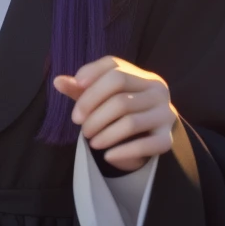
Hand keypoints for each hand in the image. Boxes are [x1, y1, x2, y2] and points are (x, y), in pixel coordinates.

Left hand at [52, 55, 176, 172]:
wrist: (150, 134)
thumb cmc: (121, 110)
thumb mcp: (100, 96)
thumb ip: (80, 89)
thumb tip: (57, 81)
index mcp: (141, 75)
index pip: (114, 69)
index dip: (91, 78)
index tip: (76, 91)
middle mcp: (157, 90)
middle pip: (120, 96)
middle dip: (94, 113)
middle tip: (81, 127)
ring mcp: (165, 113)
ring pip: (130, 122)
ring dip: (104, 134)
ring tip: (91, 141)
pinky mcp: (167, 138)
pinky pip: (146, 145)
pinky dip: (123, 152)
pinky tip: (108, 156)